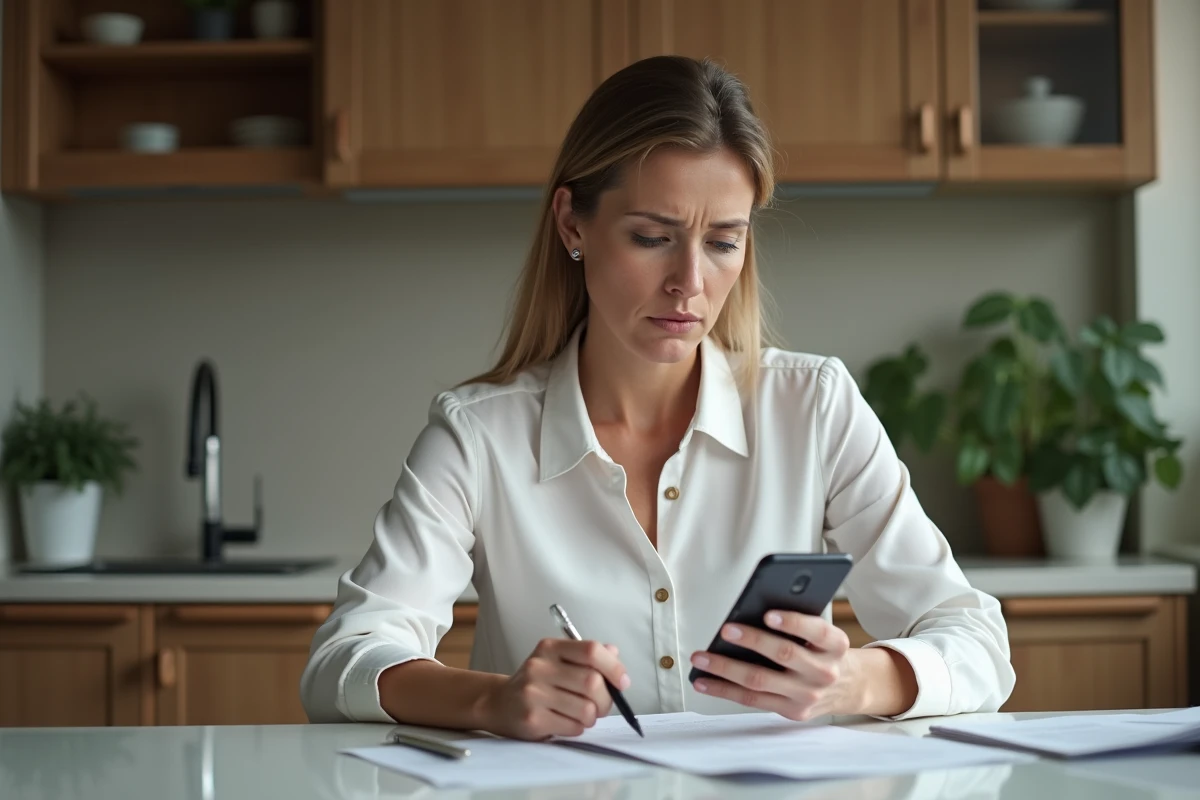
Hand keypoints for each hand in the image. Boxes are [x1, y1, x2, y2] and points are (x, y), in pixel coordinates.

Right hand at [478, 638, 630, 739]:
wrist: (498, 703)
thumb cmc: (536, 683)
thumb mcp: (557, 661)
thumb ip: (586, 657)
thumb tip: (614, 652)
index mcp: (550, 648)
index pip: (591, 651)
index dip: (614, 667)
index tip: (622, 681)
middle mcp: (540, 667)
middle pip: (593, 682)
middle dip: (605, 700)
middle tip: (600, 705)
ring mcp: (534, 693)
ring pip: (586, 709)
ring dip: (591, 717)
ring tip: (580, 714)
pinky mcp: (532, 718)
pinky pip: (573, 727)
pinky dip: (577, 728)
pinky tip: (565, 722)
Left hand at [688, 610, 857, 720]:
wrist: (849, 686)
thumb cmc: (825, 651)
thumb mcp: (823, 633)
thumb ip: (798, 623)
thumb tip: (751, 612)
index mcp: (835, 645)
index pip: (817, 630)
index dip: (793, 622)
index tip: (769, 614)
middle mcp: (824, 671)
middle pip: (784, 654)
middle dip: (752, 641)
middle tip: (725, 630)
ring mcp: (807, 695)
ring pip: (760, 681)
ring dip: (726, 669)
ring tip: (701, 658)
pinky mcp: (792, 711)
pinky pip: (752, 700)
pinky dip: (724, 690)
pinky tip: (704, 681)